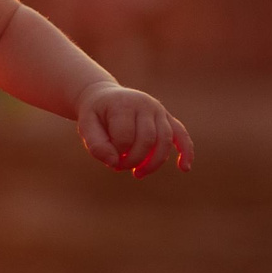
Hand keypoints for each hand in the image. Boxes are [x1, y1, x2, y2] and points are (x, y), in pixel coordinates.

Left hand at [77, 82, 193, 176]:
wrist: (104, 98)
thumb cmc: (96, 116)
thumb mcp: (86, 127)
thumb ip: (96, 145)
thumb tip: (114, 163)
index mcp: (124, 104)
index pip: (125, 137)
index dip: (116, 154)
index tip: (108, 159)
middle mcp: (145, 104)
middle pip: (147, 140)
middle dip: (134, 160)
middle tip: (118, 167)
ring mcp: (159, 110)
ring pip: (165, 141)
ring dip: (153, 163)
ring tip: (137, 174)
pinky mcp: (167, 118)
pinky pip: (181, 135)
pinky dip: (186, 152)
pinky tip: (184, 168)